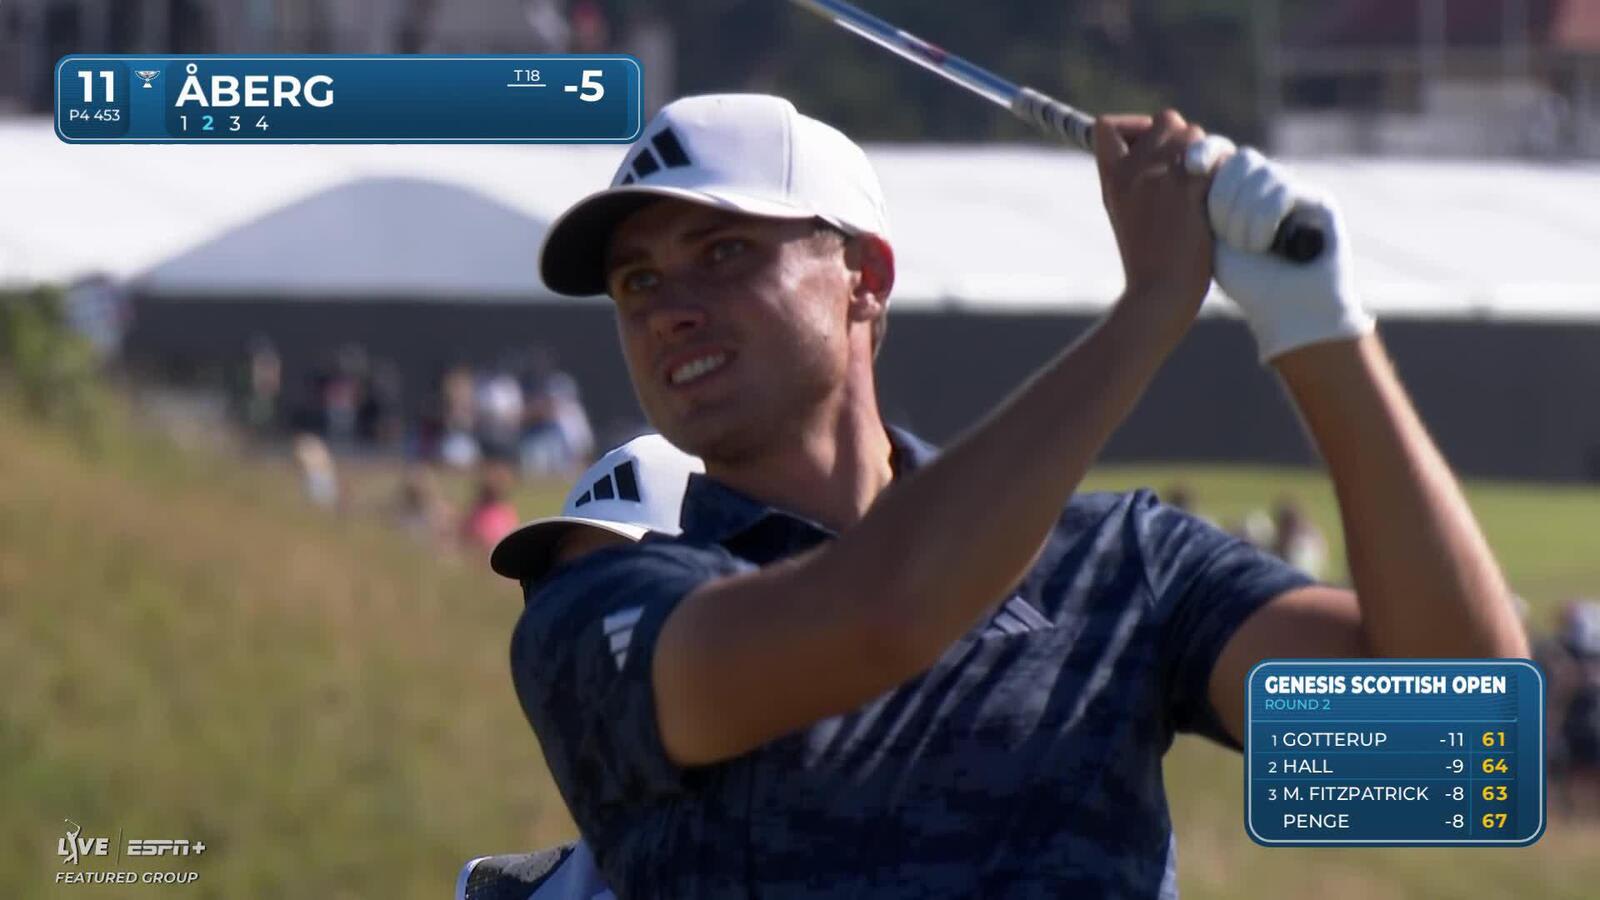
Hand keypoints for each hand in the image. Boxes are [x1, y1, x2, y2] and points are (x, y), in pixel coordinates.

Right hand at [1092, 110, 1213, 332]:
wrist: (1159, 290)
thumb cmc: (1145, 258)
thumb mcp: (1121, 212)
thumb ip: (1131, 178)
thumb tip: (1153, 149)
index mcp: (1112, 177)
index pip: (1108, 126)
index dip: (1134, 128)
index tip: (1146, 145)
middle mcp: (1134, 170)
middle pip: (1163, 120)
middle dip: (1179, 137)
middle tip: (1185, 167)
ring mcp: (1163, 177)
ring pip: (1192, 132)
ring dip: (1203, 149)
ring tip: (1201, 181)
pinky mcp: (1191, 188)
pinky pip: (1212, 155)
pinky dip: (1218, 166)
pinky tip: (1215, 189)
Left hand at [1202, 145, 1374, 362]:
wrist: (1288, 310)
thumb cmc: (1247, 281)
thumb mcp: (1211, 241)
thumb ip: (1201, 203)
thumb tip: (1187, 162)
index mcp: (1237, 188)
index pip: (1220, 149)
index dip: (1206, 151)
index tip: (1191, 167)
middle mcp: (1267, 183)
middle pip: (1238, 159)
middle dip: (1224, 199)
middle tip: (1227, 238)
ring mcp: (1294, 187)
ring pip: (1259, 174)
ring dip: (1244, 217)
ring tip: (1249, 248)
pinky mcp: (1317, 198)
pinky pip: (1282, 190)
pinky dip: (1265, 220)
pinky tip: (1267, 245)